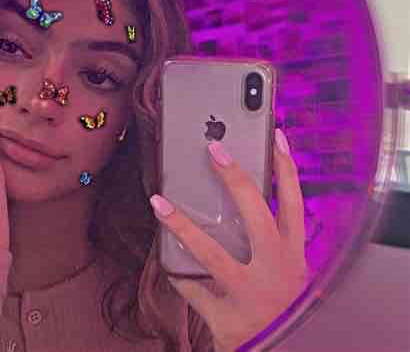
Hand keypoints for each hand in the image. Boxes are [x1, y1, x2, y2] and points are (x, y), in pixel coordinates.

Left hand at [150, 129, 307, 351]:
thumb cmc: (278, 304)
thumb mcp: (285, 269)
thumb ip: (271, 237)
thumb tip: (239, 195)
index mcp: (294, 256)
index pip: (295, 203)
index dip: (287, 168)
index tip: (276, 137)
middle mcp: (278, 271)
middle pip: (257, 215)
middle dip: (235, 179)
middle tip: (214, 150)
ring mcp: (252, 295)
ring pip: (213, 253)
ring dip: (183, 226)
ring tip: (160, 203)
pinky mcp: (227, 319)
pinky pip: (193, 288)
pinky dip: (176, 270)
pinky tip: (162, 254)